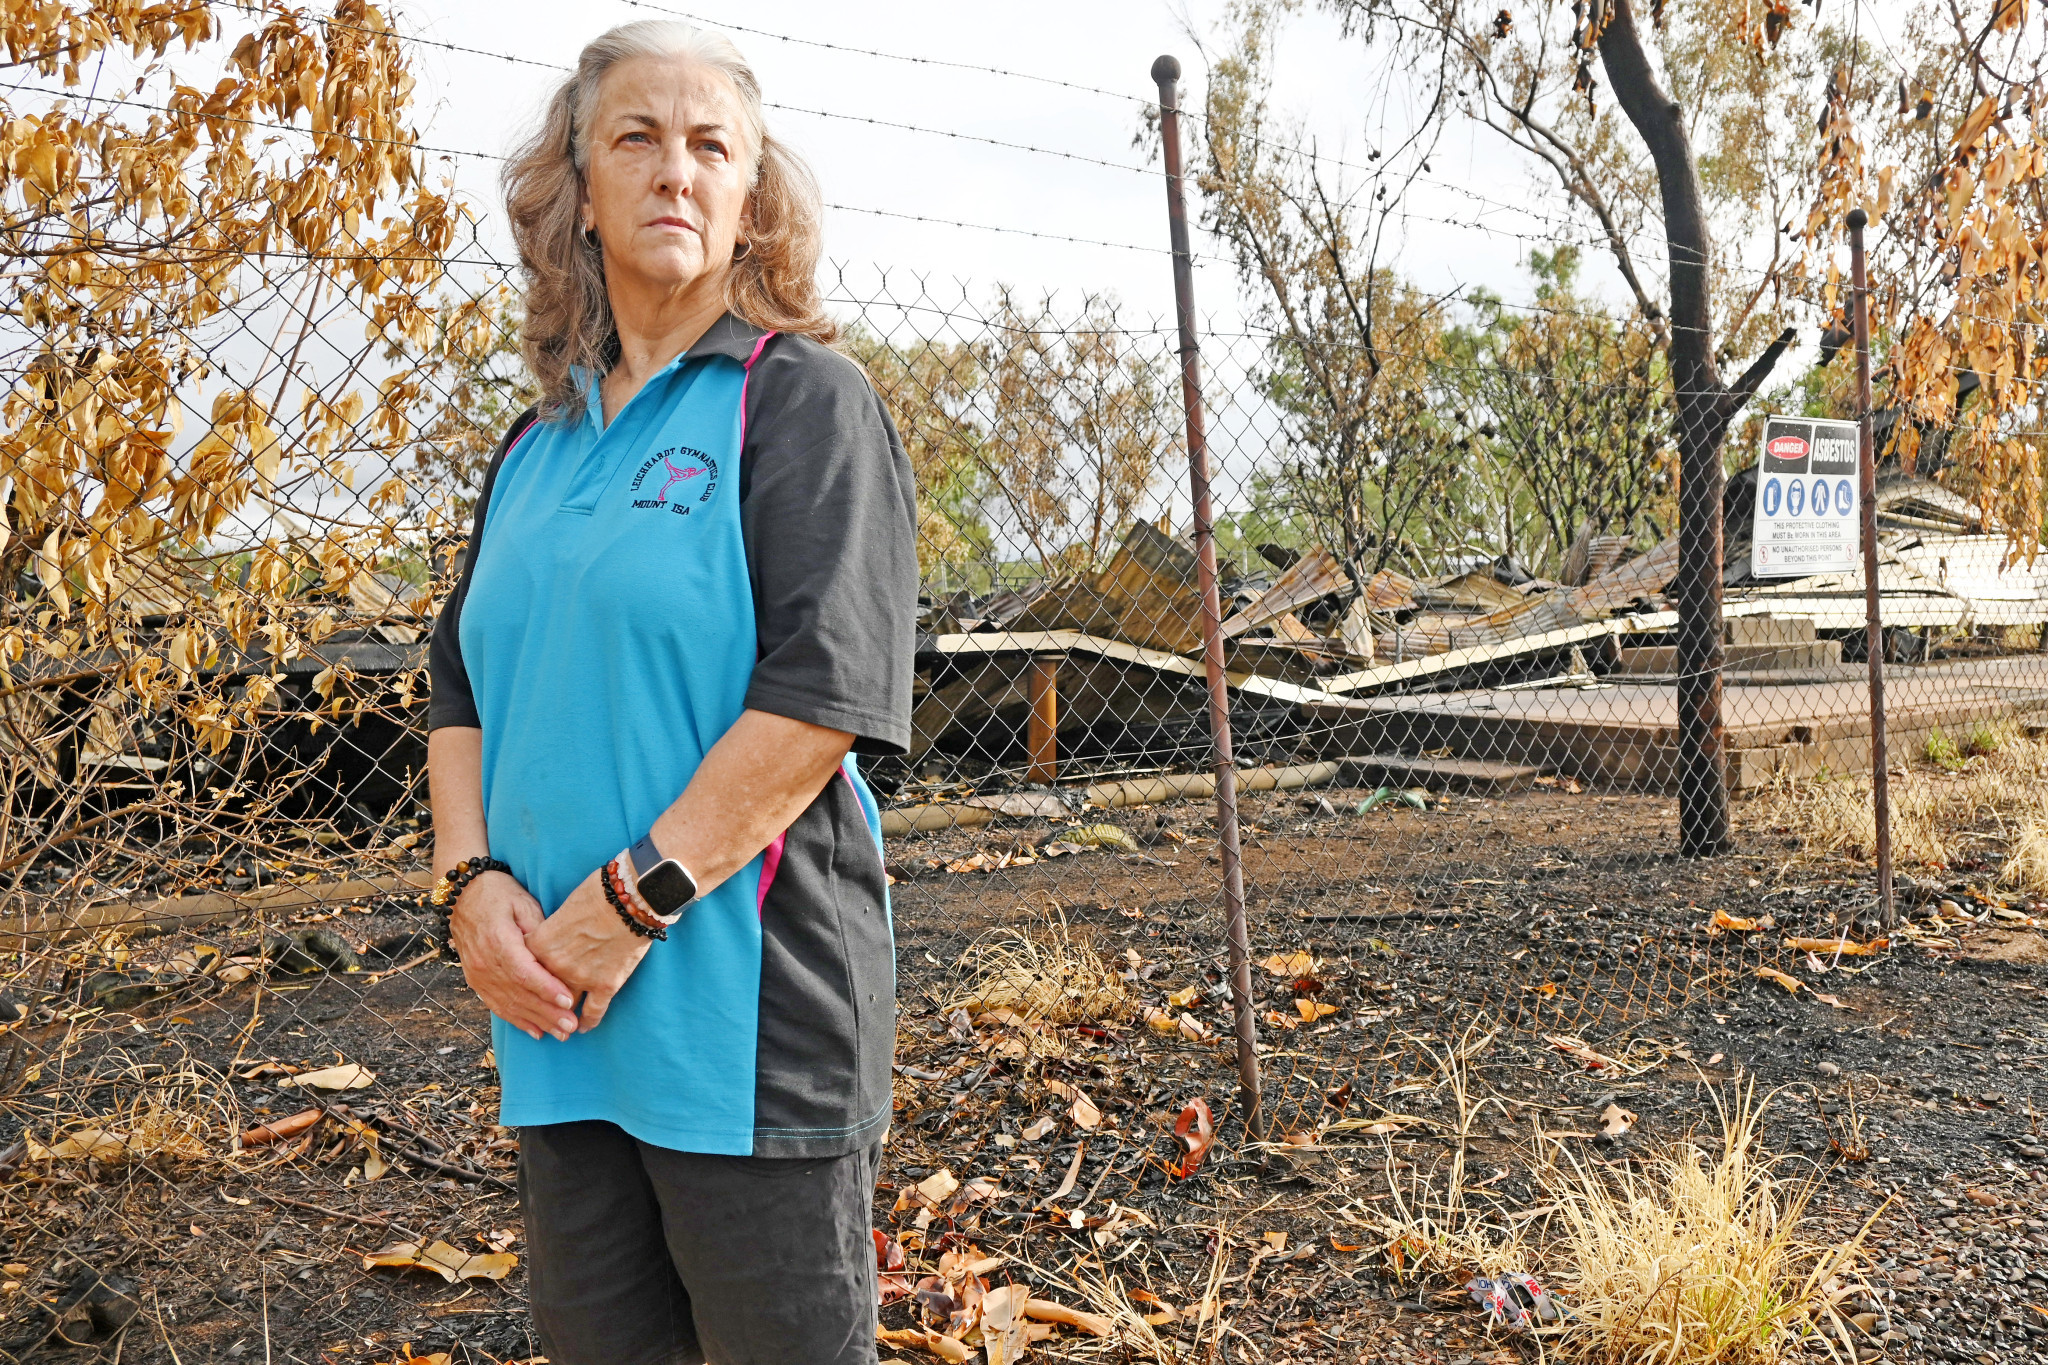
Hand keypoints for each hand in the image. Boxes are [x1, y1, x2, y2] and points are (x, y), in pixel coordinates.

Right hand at [448, 871, 579, 1041]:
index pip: (524, 972)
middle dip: (547, 1013)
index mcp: (498, 941)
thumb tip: (557, 957)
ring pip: (509, 1004)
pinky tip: (537, 1032)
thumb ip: (539, 931)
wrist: (462, 895)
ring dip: (536, 1022)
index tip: (569, 1001)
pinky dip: (517, 1020)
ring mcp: (477, 974)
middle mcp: (484, 963)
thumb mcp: (523, 903)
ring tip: (561, 1034)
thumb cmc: (499, 894)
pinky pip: (497, 1005)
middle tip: (572, 1026)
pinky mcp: (476, 980)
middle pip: (518, 994)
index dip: (547, 989)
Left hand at [524, 866, 654, 1032]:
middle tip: (537, 1016)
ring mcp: (581, 978)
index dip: (524, 978)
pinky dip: (588, 1022)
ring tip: (559, 1025)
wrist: (630, 898)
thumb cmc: (597, 894)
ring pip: (565, 1007)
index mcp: (541, 945)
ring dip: (561, 1018)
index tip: (523, 986)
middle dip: (539, 1006)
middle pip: (541, 993)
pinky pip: (593, 1012)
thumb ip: (551, 931)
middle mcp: (556, 966)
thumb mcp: (563, 909)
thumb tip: (550, 940)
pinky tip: (582, 1027)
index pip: (523, 969)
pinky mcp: (606, 985)